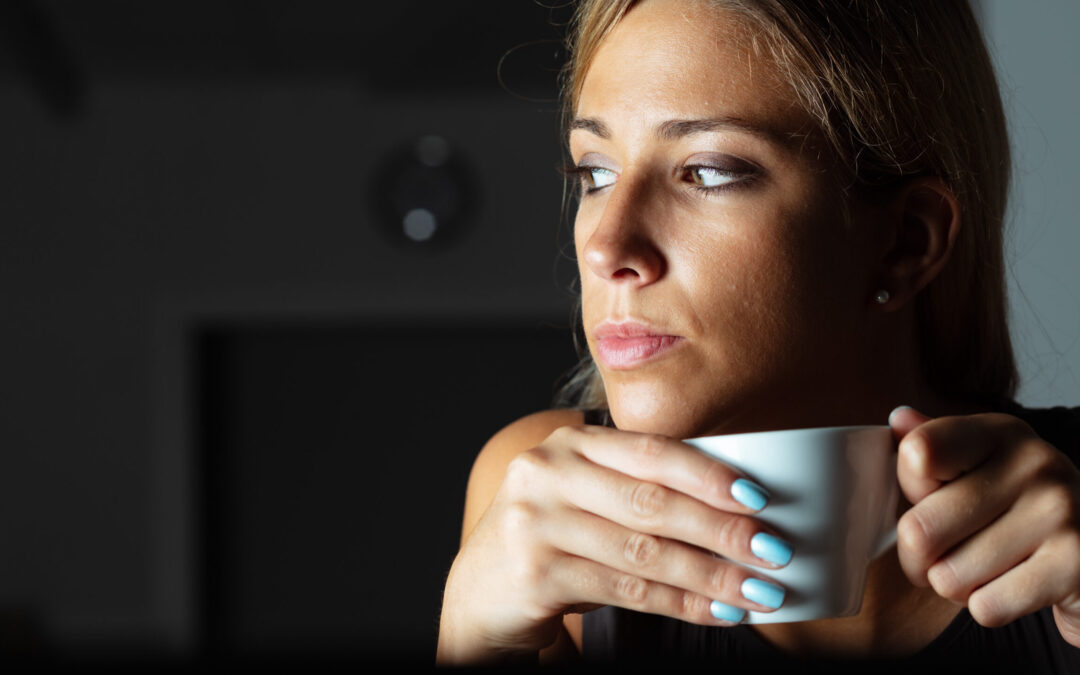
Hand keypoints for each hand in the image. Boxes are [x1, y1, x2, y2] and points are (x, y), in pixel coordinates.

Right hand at [437, 423, 792, 662]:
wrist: (479, 594)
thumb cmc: (553, 542)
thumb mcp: (586, 501)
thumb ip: (639, 491)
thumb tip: (738, 511)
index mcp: (568, 445)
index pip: (650, 451)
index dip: (709, 474)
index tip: (760, 497)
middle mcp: (546, 473)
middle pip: (651, 501)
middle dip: (722, 529)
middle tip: (774, 550)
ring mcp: (534, 522)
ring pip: (643, 551)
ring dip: (710, 575)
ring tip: (758, 591)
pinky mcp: (534, 572)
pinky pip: (625, 590)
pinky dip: (679, 604)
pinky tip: (715, 612)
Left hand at [890, 406, 1079, 645]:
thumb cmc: (1015, 507)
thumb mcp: (977, 465)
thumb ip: (933, 445)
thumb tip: (898, 419)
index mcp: (999, 432)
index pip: (916, 454)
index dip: (911, 491)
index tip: (933, 496)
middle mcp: (1033, 463)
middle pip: (919, 530)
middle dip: (918, 558)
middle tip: (943, 553)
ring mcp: (1059, 512)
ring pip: (948, 577)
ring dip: (955, 585)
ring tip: (984, 568)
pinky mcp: (1075, 564)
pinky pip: (986, 606)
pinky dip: (987, 607)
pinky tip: (1011, 587)